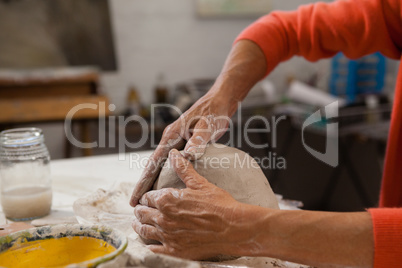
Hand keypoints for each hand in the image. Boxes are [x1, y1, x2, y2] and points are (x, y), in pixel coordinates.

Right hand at [129, 89, 235, 206]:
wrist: (219, 102)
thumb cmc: (213, 113)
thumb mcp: (207, 127)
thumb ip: (198, 141)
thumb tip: (187, 157)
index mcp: (171, 137)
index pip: (153, 163)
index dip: (143, 183)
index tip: (134, 199)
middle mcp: (170, 140)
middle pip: (152, 167)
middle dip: (143, 186)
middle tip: (135, 206)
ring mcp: (176, 142)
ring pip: (160, 166)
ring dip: (153, 182)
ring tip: (148, 200)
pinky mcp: (184, 144)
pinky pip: (171, 164)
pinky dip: (165, 175)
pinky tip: (168, 186)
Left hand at [132, 149, 253, 259]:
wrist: (233, 228)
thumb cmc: (219, 205)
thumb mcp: (200, 183)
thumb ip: (183, 168)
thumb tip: (174, 154)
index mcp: (167, 200)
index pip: (147, 197)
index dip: (145, 197)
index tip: (146, 198)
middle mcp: (163, 218)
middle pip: (142, 214)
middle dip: (140, 211)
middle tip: (139, 211)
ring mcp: (168, 236)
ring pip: (144, 230)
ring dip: (139, 226)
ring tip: (138, 224)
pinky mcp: (174, 250)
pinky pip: (154, 248)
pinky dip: (149, 245)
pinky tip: (150, 244)